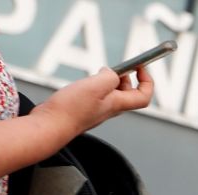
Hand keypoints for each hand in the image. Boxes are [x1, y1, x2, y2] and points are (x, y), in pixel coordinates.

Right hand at [38, 65, 155, 135]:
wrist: (50, 125)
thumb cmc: (71, 109)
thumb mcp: (96, 85)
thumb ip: (110, 77)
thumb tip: (113, 73)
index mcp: (117, 104)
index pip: (143, 96)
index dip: (147, 81)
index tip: (139, 67)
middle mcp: (110, 109)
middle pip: (129, 93)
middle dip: (127, 76)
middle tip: (115, 67)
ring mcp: (97, 110)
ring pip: (112, 92)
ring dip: (110, 79)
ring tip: (98, 73)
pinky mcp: (85, 108)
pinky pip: (98, 95)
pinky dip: (96, 84)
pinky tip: (85, 82)